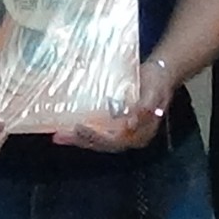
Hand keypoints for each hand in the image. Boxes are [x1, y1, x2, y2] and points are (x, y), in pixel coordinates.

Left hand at [61, 59, 180, 154]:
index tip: (81, 128)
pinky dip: (82, 133)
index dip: (98, 136)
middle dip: (81, 140)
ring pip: (97, 141)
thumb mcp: (154, 92)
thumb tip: (130, 124)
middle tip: (61, 134)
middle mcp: (131, 138)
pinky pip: (97, 132)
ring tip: (58, 136)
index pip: (117, 140)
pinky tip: (66, 129)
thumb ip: (144, 108)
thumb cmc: (157, 82)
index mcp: (142, 134)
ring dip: (78, 139)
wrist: (159, 73)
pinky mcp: (115, 125)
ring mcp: (122, 132)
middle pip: (103, 144)